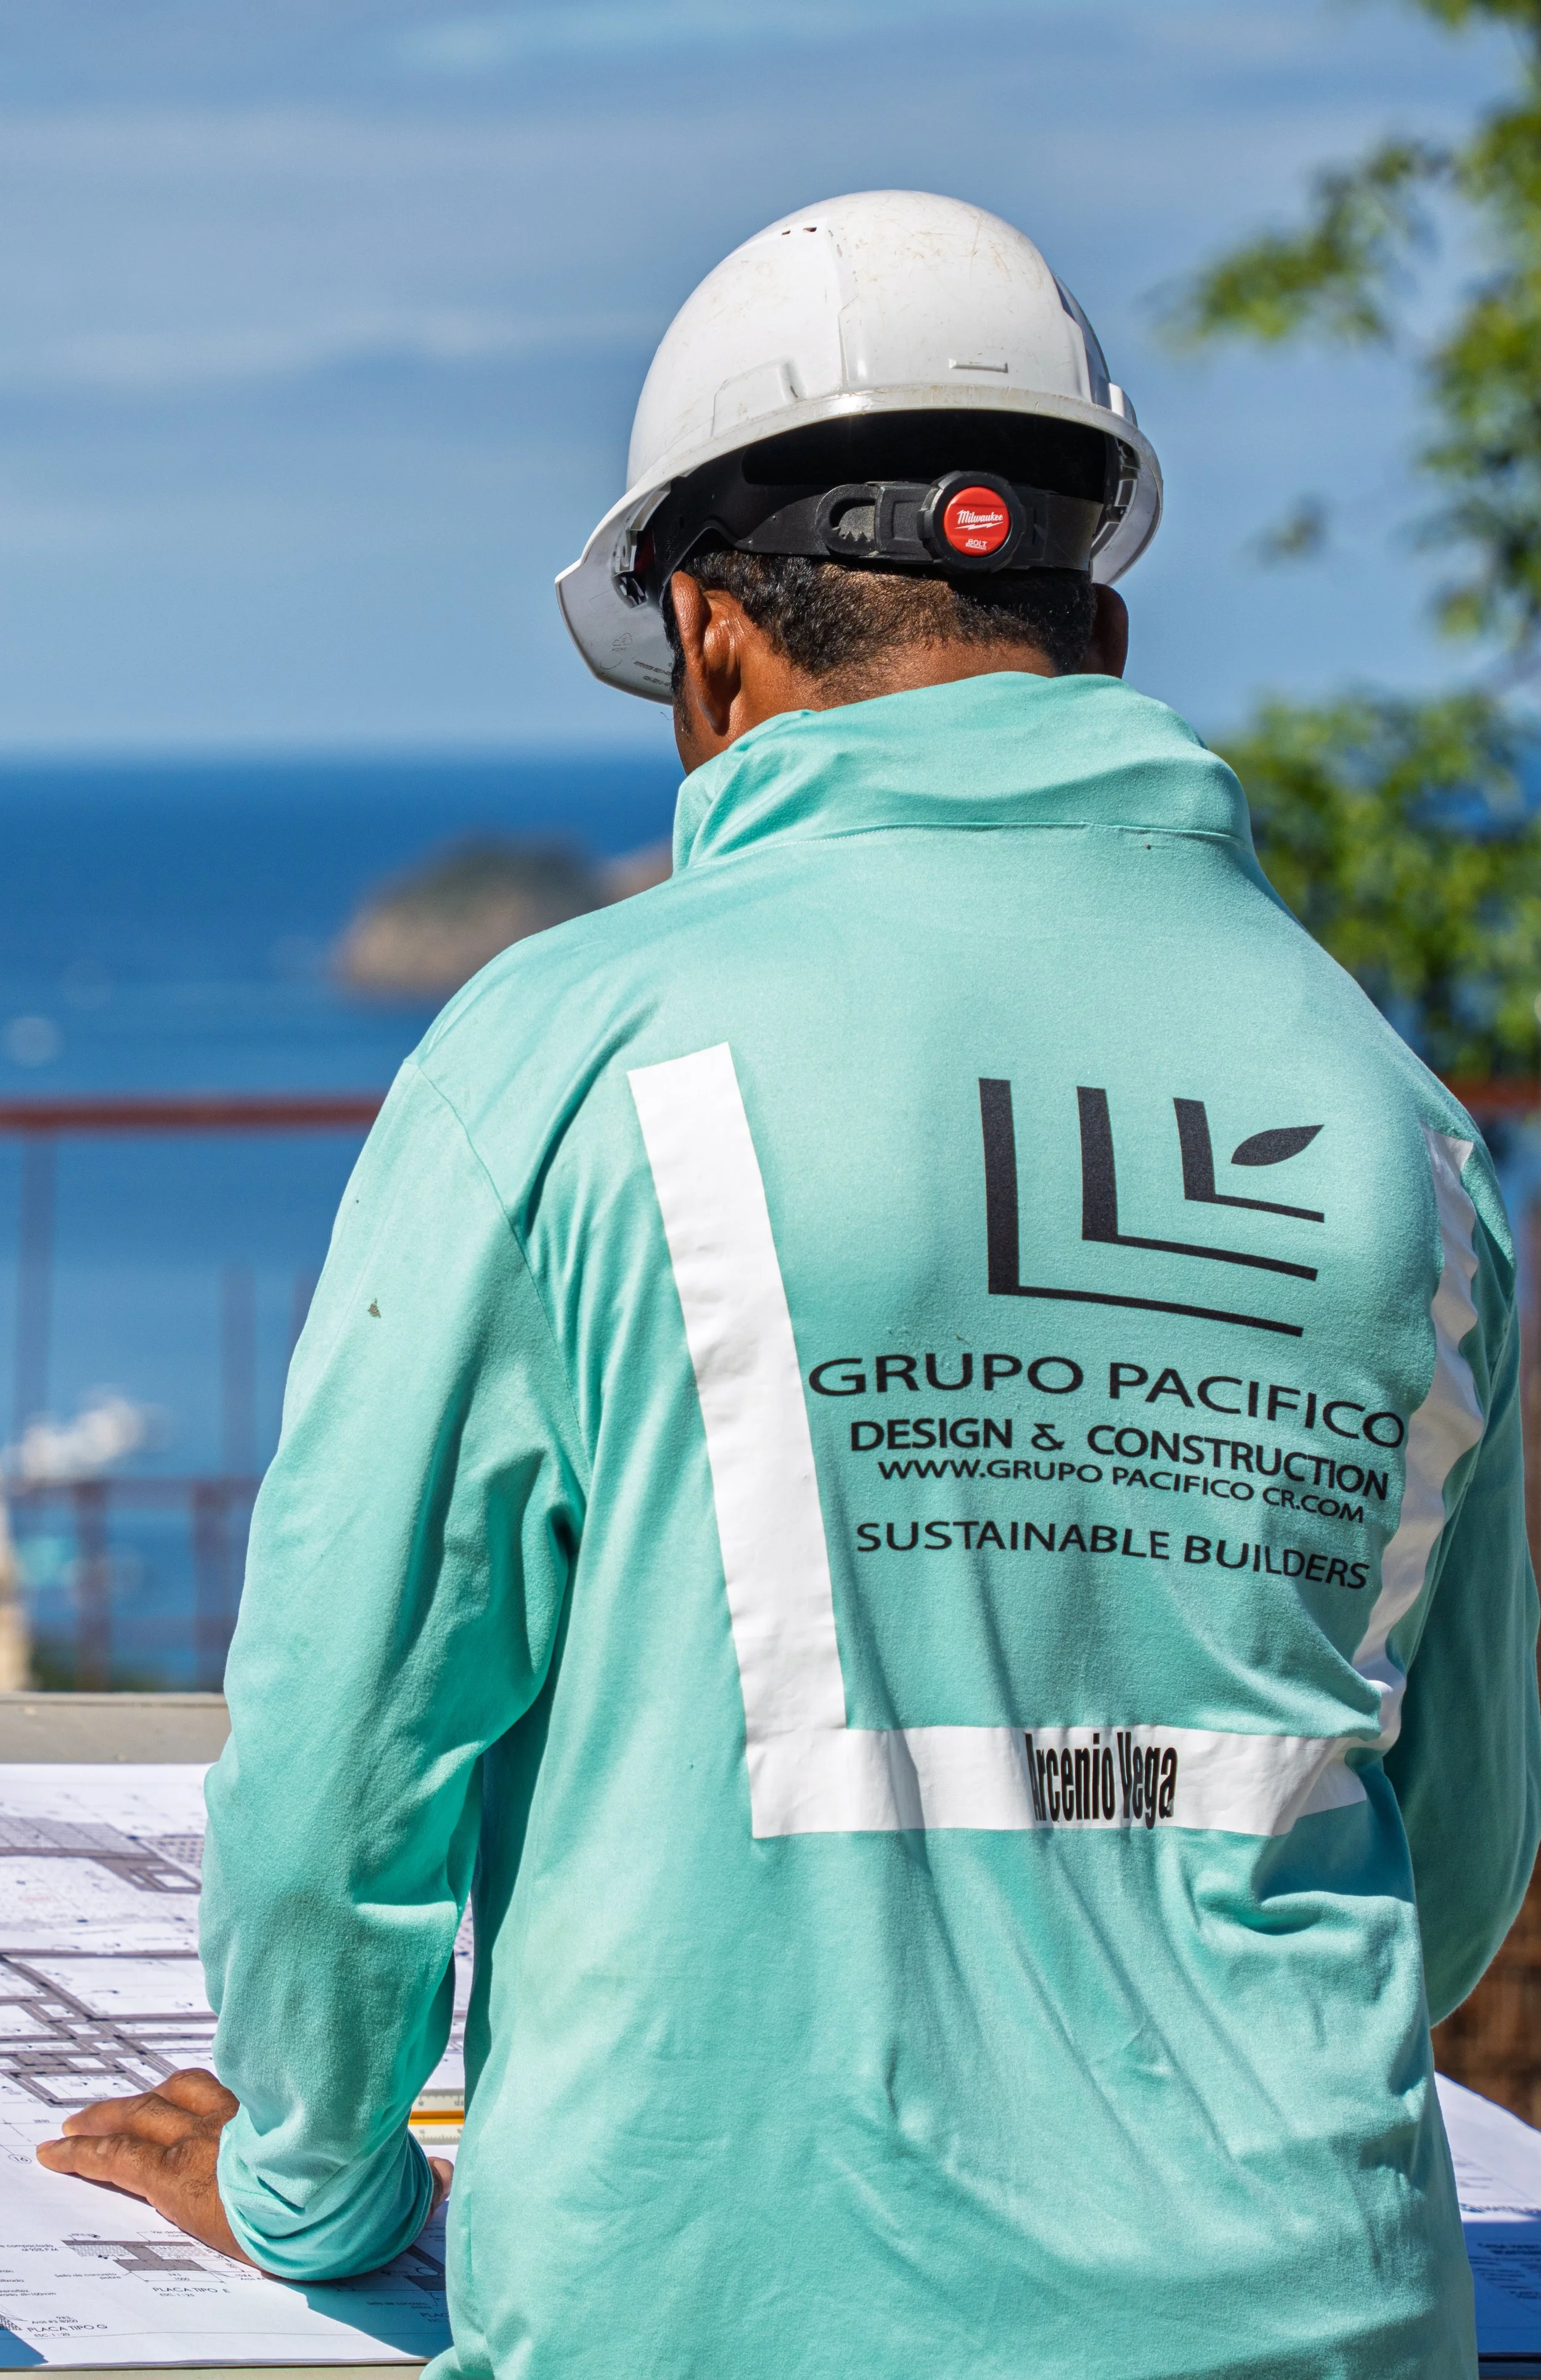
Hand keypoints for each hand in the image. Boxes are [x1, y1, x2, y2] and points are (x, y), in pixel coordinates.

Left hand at [35, 2069, 452, 2270]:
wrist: (331, 2189)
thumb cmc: (362, 2178)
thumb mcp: (389, 2176)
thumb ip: (418, 2180)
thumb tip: (449, 2179)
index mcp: (285, 2110)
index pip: (240, 2085)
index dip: (214, 2084)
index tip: (198, 2085)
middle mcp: (239, 2112)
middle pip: (180, 2091)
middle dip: (145, 2098)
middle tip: (116, 2103)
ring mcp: (202, 2139)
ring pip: (140, 2117)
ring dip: (106, 2117)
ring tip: (76, 2122)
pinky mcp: (174, 2176)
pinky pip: (115, 2160)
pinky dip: (82, 2153)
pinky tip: (56, 2152)